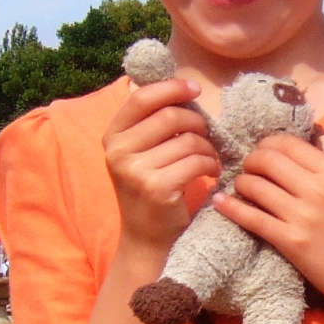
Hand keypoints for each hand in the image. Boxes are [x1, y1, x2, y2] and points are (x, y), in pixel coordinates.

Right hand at [103, 76, 219, 257]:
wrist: (145, 238)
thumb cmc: (150, 188)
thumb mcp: (139, 152)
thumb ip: (152, 122)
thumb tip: (183, 86)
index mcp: (112, 136)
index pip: (142, 98)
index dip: (172, 88)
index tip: (195, 89)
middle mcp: (118, 152)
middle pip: (170, 116)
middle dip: (197, 123)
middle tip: (207, 136)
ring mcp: (136, 171)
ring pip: (188, 140)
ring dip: (207, 148)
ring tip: (209, 158)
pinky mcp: (157, 188)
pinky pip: (196, 162)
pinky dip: (211, 165)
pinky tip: (211, 173)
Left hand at [213, 132, 323, 319]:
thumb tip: (319, 140)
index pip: (288, 144)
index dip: (267, 145)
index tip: (262, 153)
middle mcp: (317, 189)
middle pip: (267, 160)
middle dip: (250, 161)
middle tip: (248, 170)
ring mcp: (303, 216)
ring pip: (255, 186)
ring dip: (241, 184)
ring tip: (240, 188)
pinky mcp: (291, 242)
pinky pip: (252, 218)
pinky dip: (231, 208)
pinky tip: (220, 203)